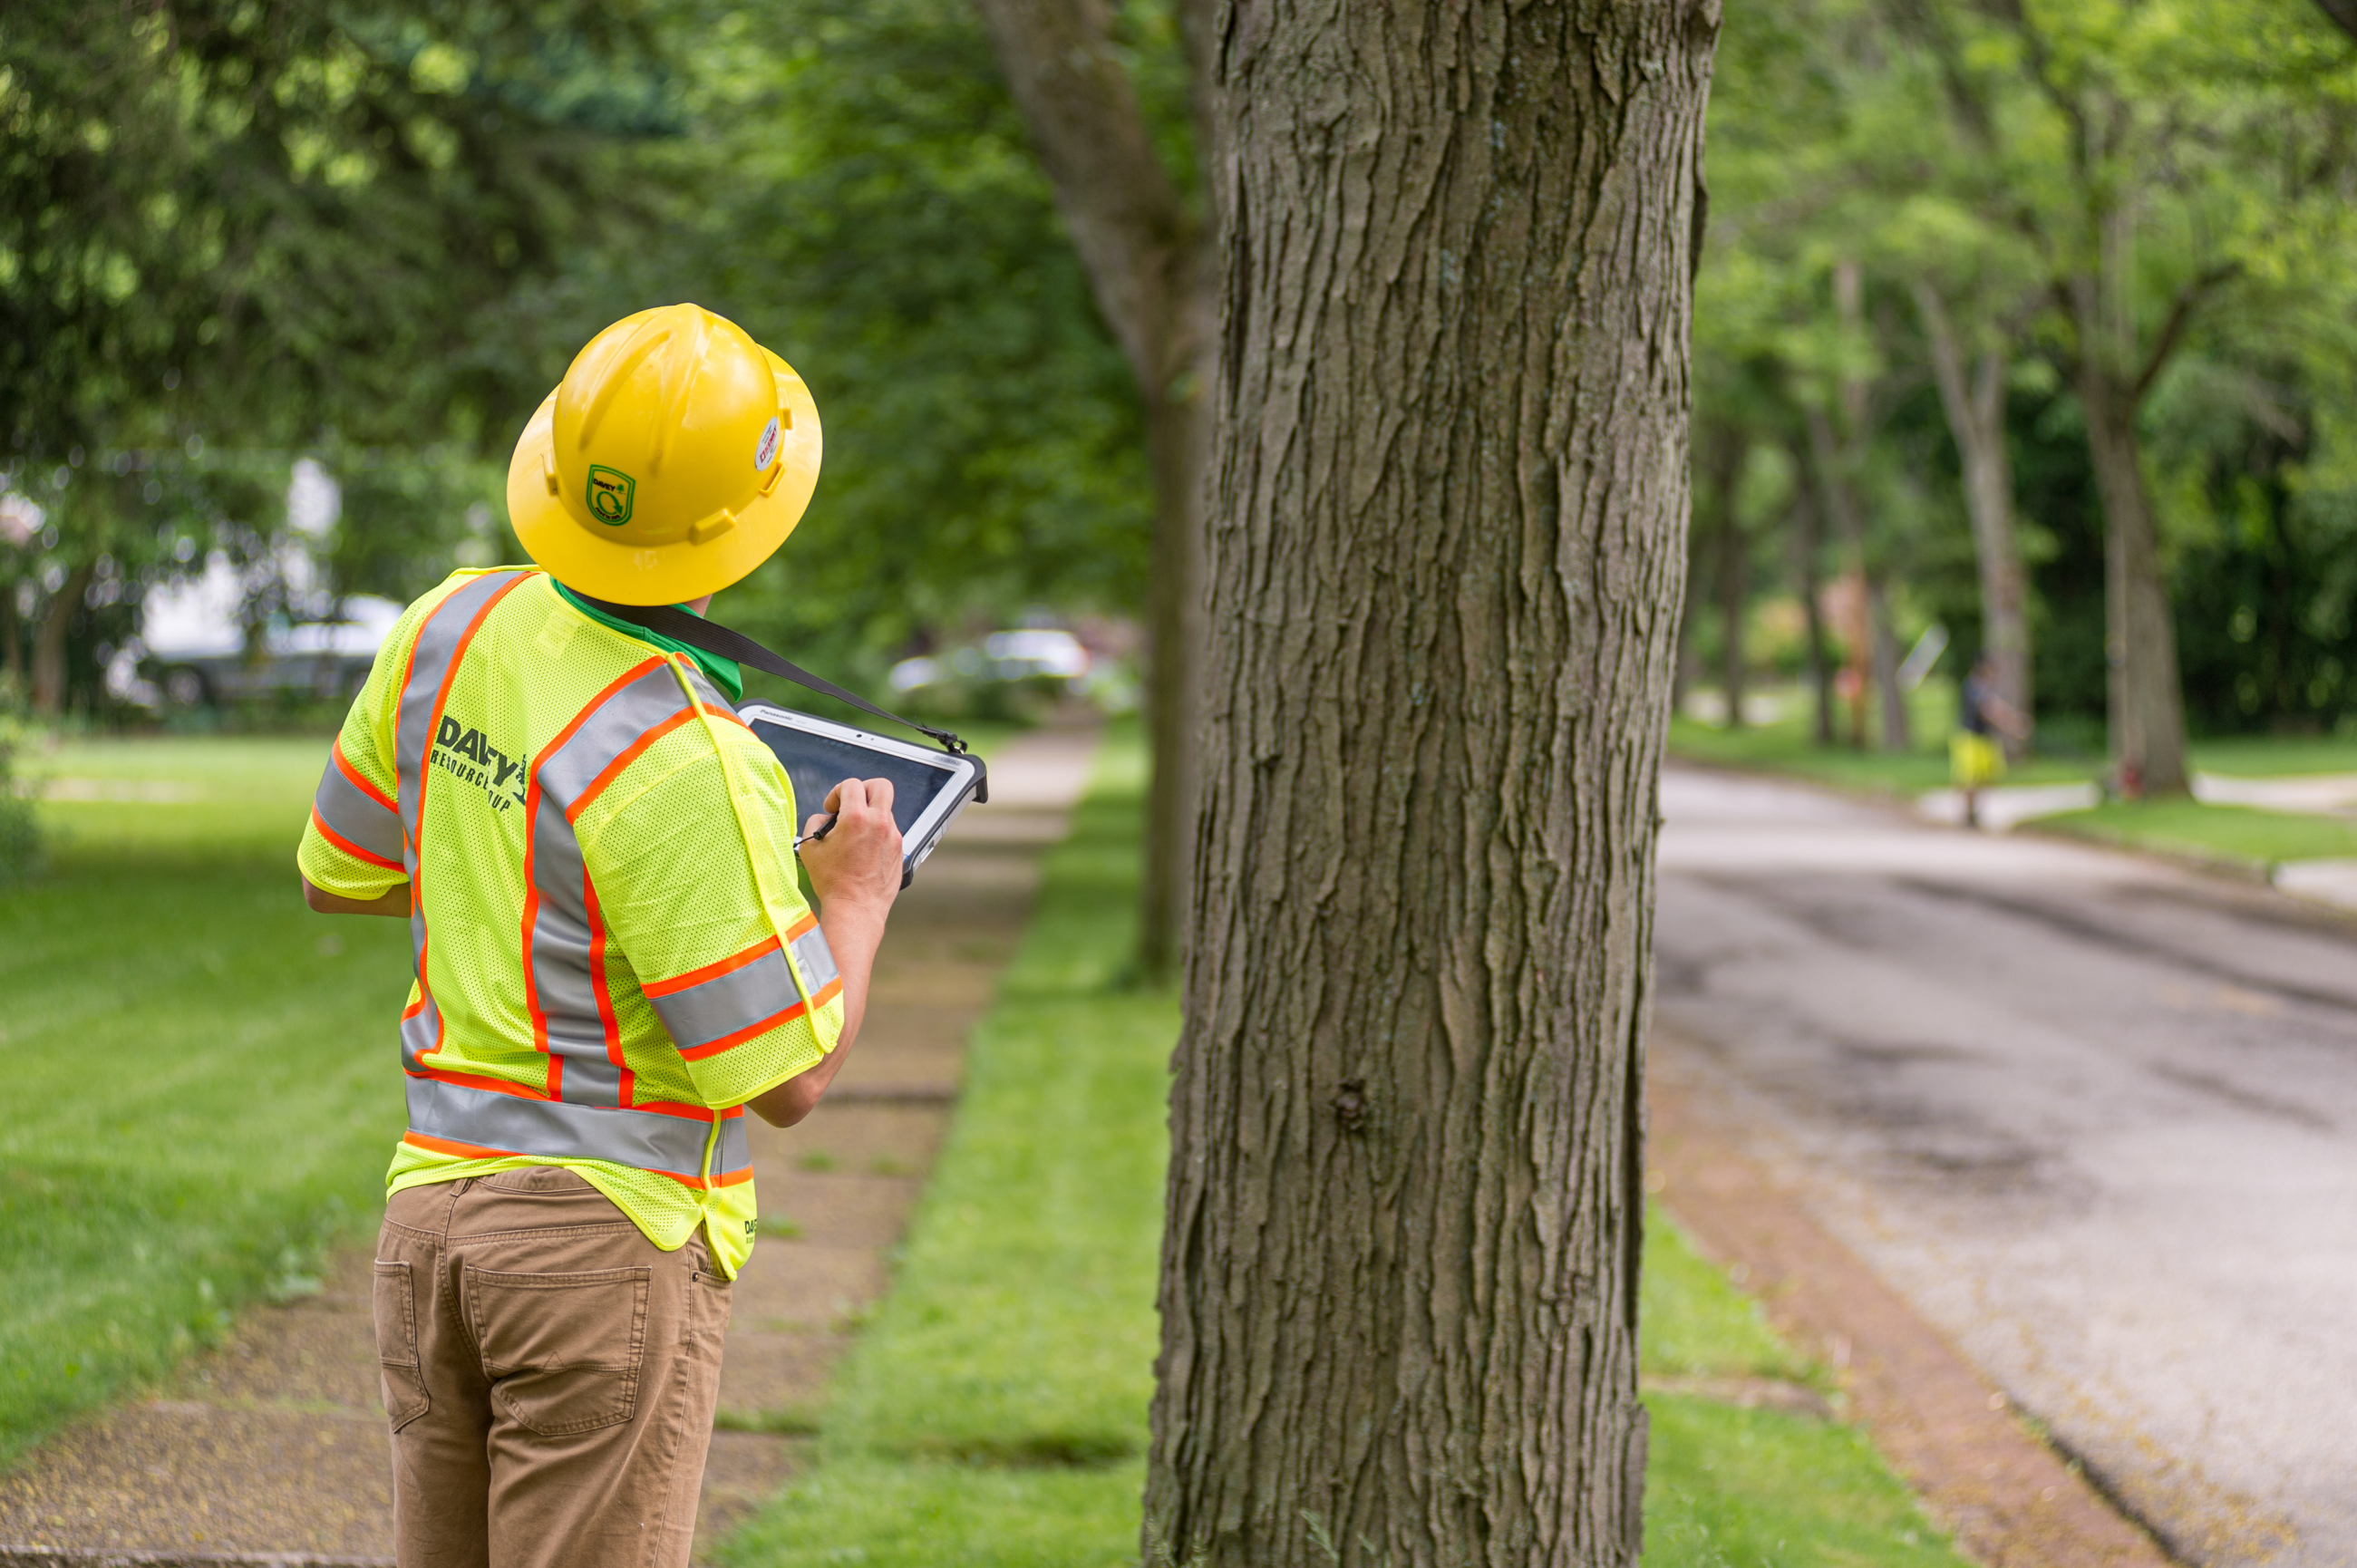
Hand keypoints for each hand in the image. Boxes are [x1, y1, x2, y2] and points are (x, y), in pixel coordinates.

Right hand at [798, 776, 901, 912]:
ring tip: (855, 834)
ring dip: (870, 814)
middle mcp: (880, 824)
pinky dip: (877, 833)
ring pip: (885, 810)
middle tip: (853, 804)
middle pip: (881, 786)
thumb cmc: (834, 883)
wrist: (855, 909)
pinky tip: (864, 849)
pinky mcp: (899, 850)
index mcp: (858, 819)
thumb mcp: (810, 848)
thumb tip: (826, 817)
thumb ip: (815, 822)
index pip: (852, 785)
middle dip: (864, 789)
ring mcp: (893, 837)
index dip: (837, 792)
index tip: (832, 808)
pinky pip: (889, 831)